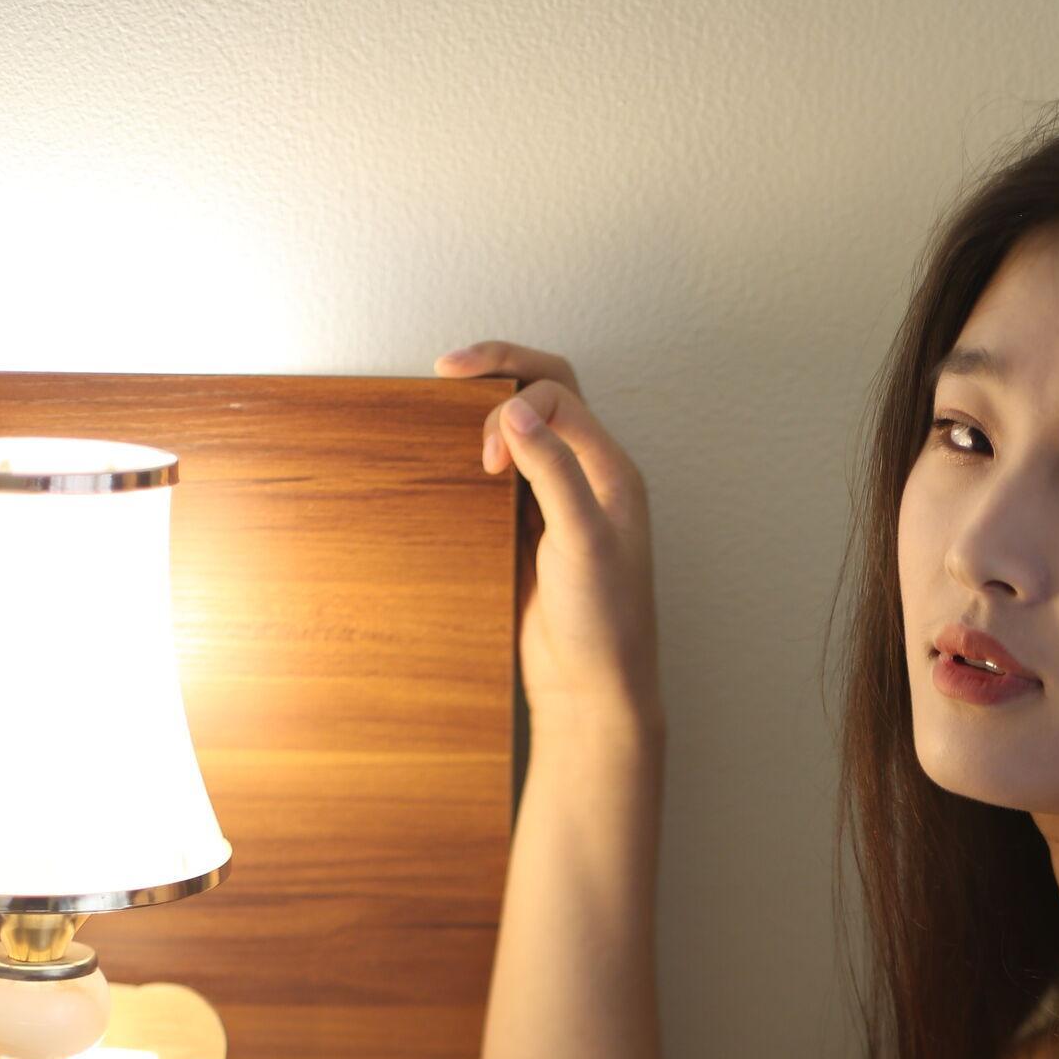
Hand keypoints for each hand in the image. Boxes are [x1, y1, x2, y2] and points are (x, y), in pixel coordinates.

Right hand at [434, 339, 666, 736]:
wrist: (591, 691)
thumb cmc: (602, 624)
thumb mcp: (581, 540)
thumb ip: (552, 470)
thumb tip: (515, 410)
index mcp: (611, 470)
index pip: (558, 394)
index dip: (511, 412)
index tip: (487, 464)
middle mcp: (590, 478)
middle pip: (547, 392)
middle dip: (499, 371)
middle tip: (447, 367)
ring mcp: (560, 503)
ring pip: (525, 431)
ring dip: (488, 413)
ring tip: (447, 403)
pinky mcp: (534, 532)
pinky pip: (508, 475)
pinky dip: (481, 457)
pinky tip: (453, 464)